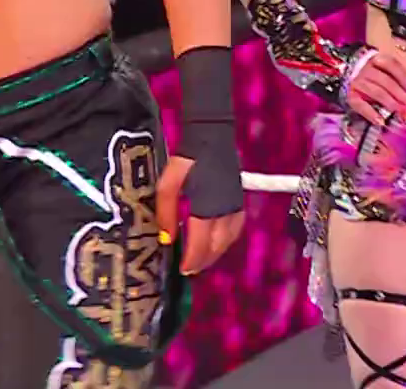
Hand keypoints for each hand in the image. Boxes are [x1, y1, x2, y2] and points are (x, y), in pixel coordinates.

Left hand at [153, 157, 246, 275]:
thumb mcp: (168, 184)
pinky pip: (236, 229)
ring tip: (201, 259)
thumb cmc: (187, 159)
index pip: (201, 243)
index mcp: (207, 207)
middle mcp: (225, 210)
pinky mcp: (239, 200)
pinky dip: (226, 241)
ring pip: (229, 239)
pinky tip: (216, 241)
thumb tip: (167, 239)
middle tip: (189, 269)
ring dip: (215, 253)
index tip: (182, 269)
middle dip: (203, 260)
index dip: (192, 259)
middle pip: (217, 246)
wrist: (212, 136)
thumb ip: (166, 213)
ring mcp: (235, 205)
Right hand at [346, 50, 405, 123]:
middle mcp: (365, 69)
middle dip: (402, 96)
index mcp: (374, 59)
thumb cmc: (366, 72)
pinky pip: (361, 105)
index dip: (403, 76)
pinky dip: (371, 114)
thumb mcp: (377, 67)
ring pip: (377, 92)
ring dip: (391, 104)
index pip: (391, 65)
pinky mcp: (349, 96)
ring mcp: (357, 82)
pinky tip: (381, 122)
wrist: (338, 72)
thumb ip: (391, 75)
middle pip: (387, 81)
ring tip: (402, 115)